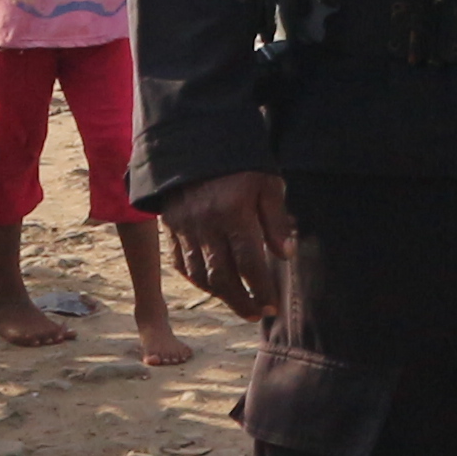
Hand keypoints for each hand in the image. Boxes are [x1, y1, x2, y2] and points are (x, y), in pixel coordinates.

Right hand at [160, 171, 291, 323]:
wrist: (194, 141)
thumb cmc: (239, 162)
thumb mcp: (267, 182)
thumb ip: (275, 219)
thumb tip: (285, 255)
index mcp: (233, 213)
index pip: (249, 263)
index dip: (261, 289)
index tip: (273, 307)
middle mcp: (206, 225)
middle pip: (222, 277)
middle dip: (241, 301)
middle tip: (258, 314)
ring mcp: (185, 228)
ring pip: (199, 275)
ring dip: (220, 296)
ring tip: (241, 305)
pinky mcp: (171, 227)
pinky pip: (181, 264)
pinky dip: (197, 279)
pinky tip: (213, 286)